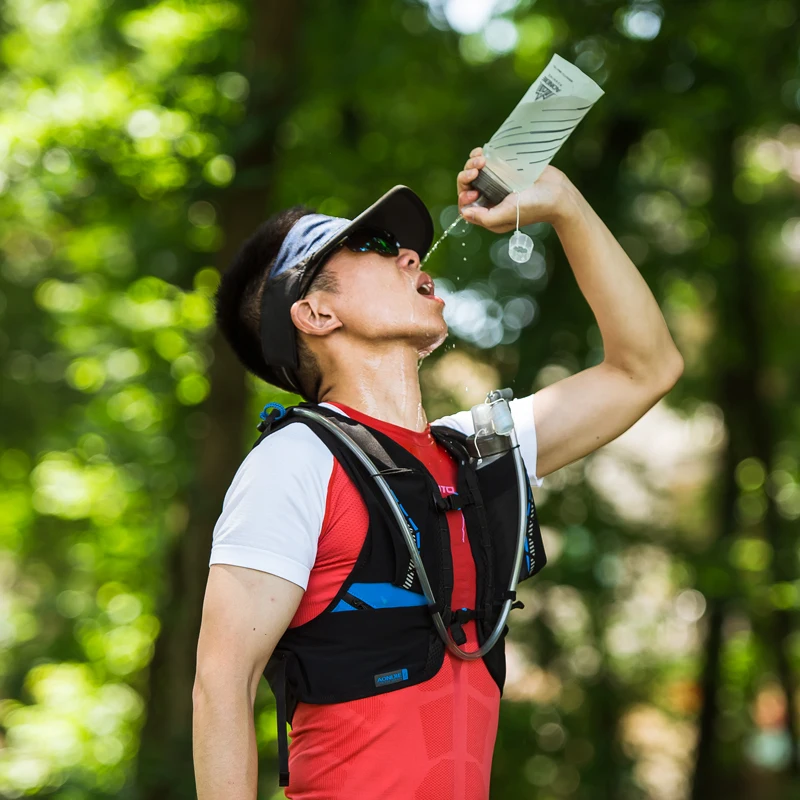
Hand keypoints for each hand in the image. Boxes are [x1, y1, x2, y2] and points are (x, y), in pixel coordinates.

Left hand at [456, 147, 578, 232]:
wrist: (559, 191)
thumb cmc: (536, 206)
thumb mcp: (509, 214)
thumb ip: (485, 217)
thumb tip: (465, 212)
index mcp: (489, 214)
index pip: (465, 207)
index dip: (463, 197)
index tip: (473, 191)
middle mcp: (490, 200)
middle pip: (467, 187)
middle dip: (465, 177)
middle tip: (475, 170)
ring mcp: (497, 184)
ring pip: (473, 173)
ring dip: (471, 164)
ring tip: (481, 159)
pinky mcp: (504, 170)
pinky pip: (485, 162)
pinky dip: (479, 156)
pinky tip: (482, 152)